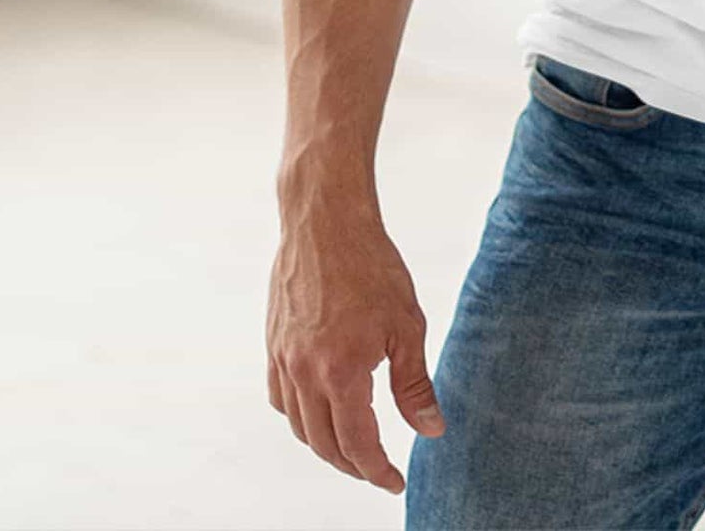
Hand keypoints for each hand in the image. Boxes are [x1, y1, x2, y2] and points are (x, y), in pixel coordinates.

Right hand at [266, 204, 445, 495]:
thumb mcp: (407, 325)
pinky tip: (318, 410)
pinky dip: (299, 416)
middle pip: (323, 444)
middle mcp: (303, 374)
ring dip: (324, 445)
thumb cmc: (372, 266)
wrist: (326, 221)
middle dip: (352, 465)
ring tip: (352, 447)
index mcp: (340, 373)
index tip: (395, 482)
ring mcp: (282, 360)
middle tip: (377, 470)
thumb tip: (431, 430)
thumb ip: (414, 384)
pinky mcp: (273, 344)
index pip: (357, 445)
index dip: (377, 471)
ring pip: (298, 425)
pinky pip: (279, 399)